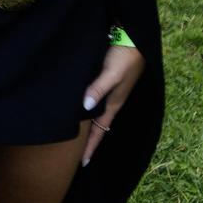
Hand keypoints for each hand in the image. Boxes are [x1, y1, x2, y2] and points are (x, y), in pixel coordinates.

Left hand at [81, 43, 146, 164]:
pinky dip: (83, 109)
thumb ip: (98, 88)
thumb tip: (85, 108)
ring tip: (69, 136)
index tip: (82, 164)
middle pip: (96, 126)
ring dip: (84, 125)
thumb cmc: (123, 56)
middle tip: (69, 154)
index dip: (91, 147)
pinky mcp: (104, 81)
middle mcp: (110, 101)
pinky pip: (92, 101)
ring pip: (93, 114)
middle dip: (86, 140)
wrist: (134, 38)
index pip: (100, 131)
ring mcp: (108, 92)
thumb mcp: (111, 73)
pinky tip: (73, 108)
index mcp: (113, 104)